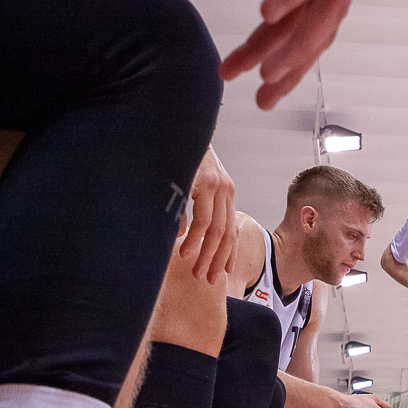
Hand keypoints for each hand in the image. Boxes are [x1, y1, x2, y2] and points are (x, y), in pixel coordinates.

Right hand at [180, 147, 236, 282]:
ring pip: (216, 229)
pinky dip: (194, 236)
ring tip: (196, 272)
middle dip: (217, 260)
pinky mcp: (204, 182)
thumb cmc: (179, 156)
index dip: (227, 254)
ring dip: (206, 254)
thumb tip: (181, 234)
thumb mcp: (187, 184)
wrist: (177, 126)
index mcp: (224, 192)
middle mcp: (225, 190)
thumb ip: (189, 208)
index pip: (230, 229)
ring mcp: (216, 186)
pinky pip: (202, 216)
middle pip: (226, 234)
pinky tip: (185, 250)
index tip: (221, 274)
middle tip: (208, 280)